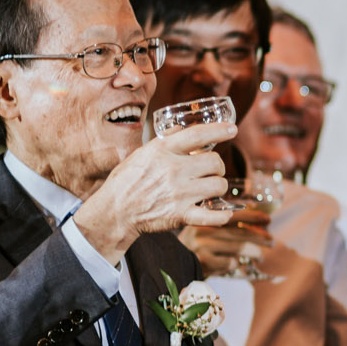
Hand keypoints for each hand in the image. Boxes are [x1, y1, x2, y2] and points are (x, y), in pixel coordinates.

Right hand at [71, 122, 235, 261]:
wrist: (115, 210)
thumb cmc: (127, 180)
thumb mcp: (141, 152)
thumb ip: (164, 141)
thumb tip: (181, 129)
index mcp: (162, 150)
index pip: (198, 134)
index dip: (219, 130)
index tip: (232, 129)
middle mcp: (173, 169)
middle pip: (215, 162)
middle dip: (217, 166)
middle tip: (212, 171)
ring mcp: (179, 193)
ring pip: (219, 185)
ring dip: (218, 187)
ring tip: (210, 189)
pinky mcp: (180, 215)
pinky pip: (211, 216)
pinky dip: (221, 216)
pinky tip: (225, 213)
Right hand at [179, 219, 274, 276]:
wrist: (169, 263)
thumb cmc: (192, 247)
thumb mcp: (203, 231)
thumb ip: (223, 226)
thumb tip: (255, 225)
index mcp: (206, 219)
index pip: (235, 214)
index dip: (254, 216)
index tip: (268, 220)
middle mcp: (204, 230)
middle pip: (241, 232)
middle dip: (260, 237)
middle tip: (272, 241)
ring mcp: (203, 246)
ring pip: (240, 248)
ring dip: (255, 252)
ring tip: (260, 256)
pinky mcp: (204, 262)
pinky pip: (230, 263)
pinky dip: (236, 264)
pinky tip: (236, 264)